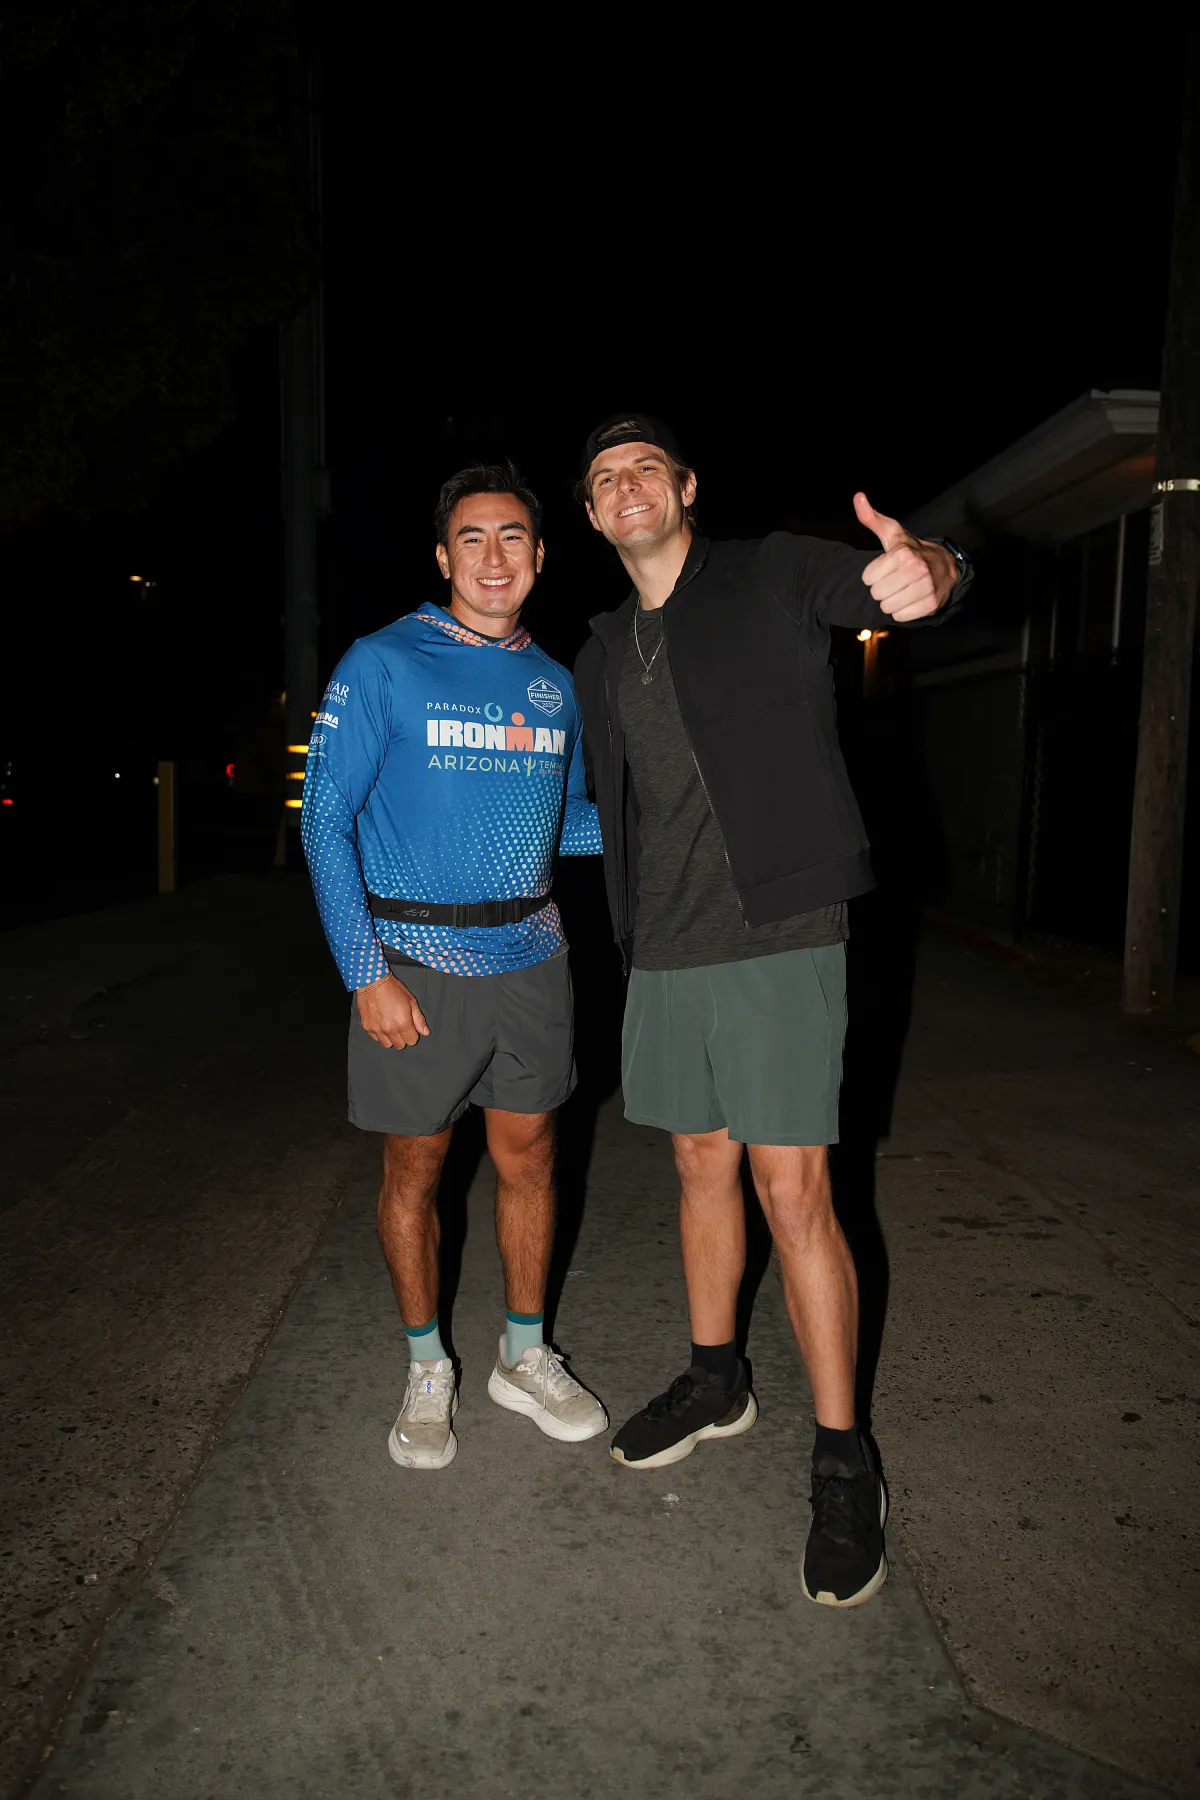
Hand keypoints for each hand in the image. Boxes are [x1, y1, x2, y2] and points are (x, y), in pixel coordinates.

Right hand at [355, 973, 429, 1048]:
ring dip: (390, 1038)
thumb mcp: (411, 1001)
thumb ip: (419, 1019)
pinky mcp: (367, 1027)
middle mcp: (389, 1029)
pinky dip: (378, 1034)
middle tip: (401, 1027)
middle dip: (402, 1038)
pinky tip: (381, 1023)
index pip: (412, 1041)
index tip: (410, 1028)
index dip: (413, 1035)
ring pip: (386, 1044)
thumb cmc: (392, 989)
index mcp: (403, 1024)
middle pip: (399, 1045)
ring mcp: (377, 1029)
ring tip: (390, 1026)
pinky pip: (375, 1038)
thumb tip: (425, 1032)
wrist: (373, 982)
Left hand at [854, 491, 957, 621]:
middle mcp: (917, 569)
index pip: (867, 578)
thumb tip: (858, 497)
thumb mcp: (892, 533)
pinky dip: (902, 612)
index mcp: (903, 552)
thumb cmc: (911, 550)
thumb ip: (872, 518)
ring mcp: (926, 587)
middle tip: (893, 580)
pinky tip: (910, 599)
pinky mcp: (931, 604)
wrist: (943, 566)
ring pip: (887, 607)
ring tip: (901, 589)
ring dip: (891, 601)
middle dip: (881, 589)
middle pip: (877, 594)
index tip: (884, 569)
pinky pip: (900, 617)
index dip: (873, 575)